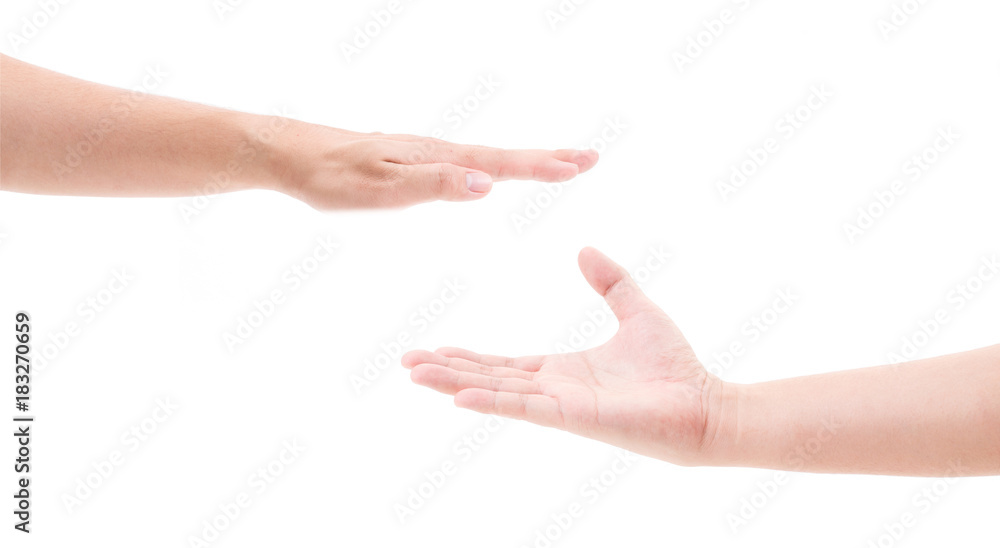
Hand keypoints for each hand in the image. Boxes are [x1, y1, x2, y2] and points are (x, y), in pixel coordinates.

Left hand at [271, 121, 598, 209]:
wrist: (296, 157)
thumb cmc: (335, 177)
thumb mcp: (384, 188)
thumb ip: (435, 186)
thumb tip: (487, 185)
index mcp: (438, 159)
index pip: (500, 164)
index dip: (541, 166)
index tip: (580, 164)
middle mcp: (439, 153)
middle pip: (503, 156)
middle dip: (546, 159)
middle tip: (589, 158)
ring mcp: (427, 157)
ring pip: (486, 160)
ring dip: (524, 162)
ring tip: (555, 164)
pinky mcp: (414, 164)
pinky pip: (466, 165)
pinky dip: (493, 167)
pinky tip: (489, 175)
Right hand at [402, 247, 728, 465]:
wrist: (703, 403)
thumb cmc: (674, 367)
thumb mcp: (637, 310)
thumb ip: (610, 281)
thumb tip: (584, 248)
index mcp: (562, 371)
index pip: (504, 362)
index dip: (469, 355)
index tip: (435, 347)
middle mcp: (554, 390)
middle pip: (489, 377)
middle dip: (447, 370)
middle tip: (407, 362)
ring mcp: (560, 406)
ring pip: (497, 391)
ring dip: (455, 383)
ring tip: (416, 374)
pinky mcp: (574, 417)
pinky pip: (525, 408)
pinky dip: (490, 402)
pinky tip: (459, 398)